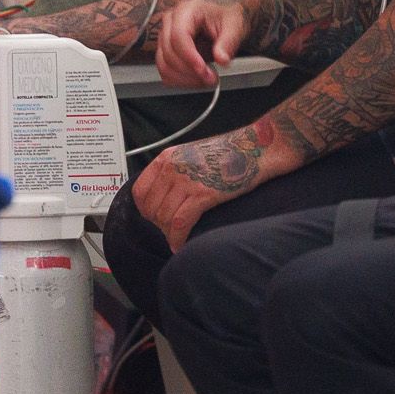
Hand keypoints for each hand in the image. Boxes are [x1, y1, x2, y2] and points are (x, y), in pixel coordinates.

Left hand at [131, 132, 265, 250]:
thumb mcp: (192, 155)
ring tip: (178, 239)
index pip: (140, 191)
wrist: (254, 148)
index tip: (155, 219)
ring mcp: (186, 180)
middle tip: (170, 231)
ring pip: (164, 218)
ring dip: (169, 234)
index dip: (146, 211)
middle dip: (159, 225)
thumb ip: (175, 171)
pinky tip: (181, 245)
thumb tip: (165, 197)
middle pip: (151, 208)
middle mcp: (172, 168)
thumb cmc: (230, 154)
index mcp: (167, 158)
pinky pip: (180, 223)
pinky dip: (178, 238)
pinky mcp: (203, 194)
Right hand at [152, 0, 251, 87]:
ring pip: (164, 64)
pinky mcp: (165, 50)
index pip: (179, 36)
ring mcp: (165, 36)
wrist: (224, 19)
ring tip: (205, 79)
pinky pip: (165, 71)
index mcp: (186, 10)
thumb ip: (228, 43)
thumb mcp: (234, 26)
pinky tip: (196, 79)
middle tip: (211, 78)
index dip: (189, 56)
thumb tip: (222, 59)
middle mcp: (171, 22)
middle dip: (190, 71)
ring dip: (184, 78)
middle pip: (169, 52)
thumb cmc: (226, 18)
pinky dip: (179, 80)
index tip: (203, 70)